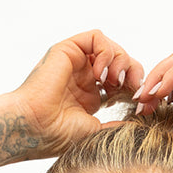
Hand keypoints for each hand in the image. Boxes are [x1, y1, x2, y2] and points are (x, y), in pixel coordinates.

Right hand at [12, 29, 145, 157]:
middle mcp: (83, 76)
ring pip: (111, 47)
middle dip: (133, 72)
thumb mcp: (95, 131)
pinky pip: (96, 37)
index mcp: (90, 95)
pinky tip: (102, 73)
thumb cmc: (56, 136)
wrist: (32, 128)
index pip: (122, 80)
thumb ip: (116, 125)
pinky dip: (106, 51)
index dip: (134, 87)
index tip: (138, 103)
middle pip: (120, 61)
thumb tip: (140, 124)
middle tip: (133, 89)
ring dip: (120, 61)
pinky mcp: (66, 50)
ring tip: (114, 81)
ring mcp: (75, 62)